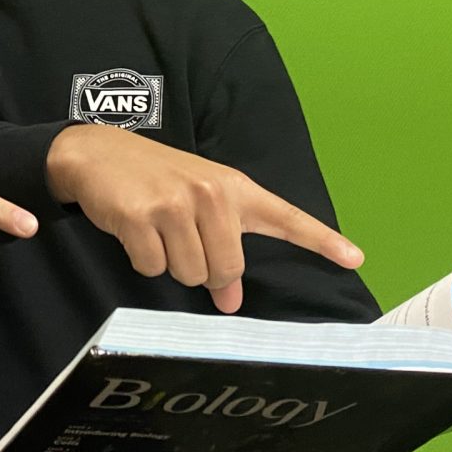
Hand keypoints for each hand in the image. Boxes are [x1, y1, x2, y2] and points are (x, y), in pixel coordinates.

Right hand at [46, 125, 363, 312]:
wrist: (96, 152)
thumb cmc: (152, 178)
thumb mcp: (195, 204)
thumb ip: (222, 245)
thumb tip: (232, 299)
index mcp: (233, 188)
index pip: (284, 217)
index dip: (321, 240)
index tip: (354, 258)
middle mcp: (211, 194)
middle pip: (226, 270)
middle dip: (202, 269)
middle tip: (179, 241)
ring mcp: (176, 204)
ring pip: (190, 274)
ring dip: (169, 263)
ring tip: (154, 229)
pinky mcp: (142, 217)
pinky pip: (152, 268)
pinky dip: (140, 258)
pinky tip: (132, 229)